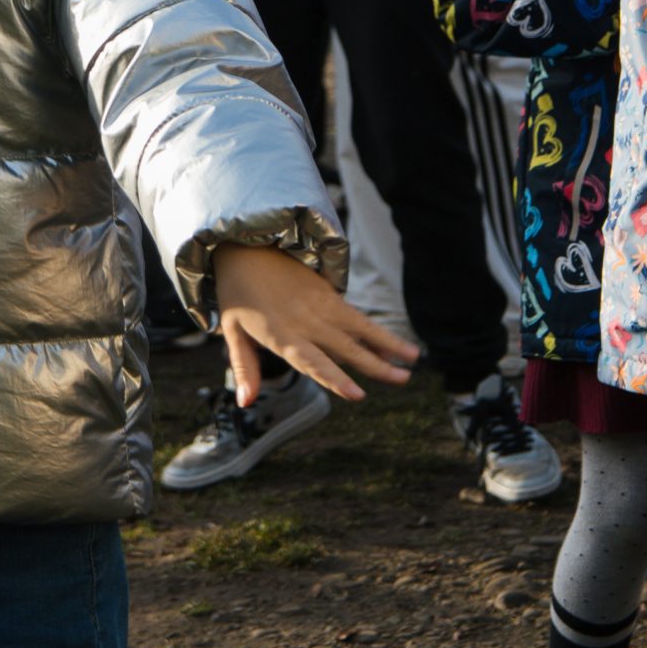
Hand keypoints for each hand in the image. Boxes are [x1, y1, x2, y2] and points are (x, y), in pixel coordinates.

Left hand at [211, 243, 417, 404]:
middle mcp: (306, 322)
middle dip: (376, 366)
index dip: (335, 379)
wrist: (246, 243)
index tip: (359, 395)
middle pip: (345, 348)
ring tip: (414, 359)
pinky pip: (357, 316)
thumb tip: (245, 403)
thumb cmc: (237, 293)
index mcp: (281, 335)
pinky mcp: (329, 293)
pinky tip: (395, 345)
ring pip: (360, 329)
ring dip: (388, 345)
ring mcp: (320, 306)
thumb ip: (244, 368)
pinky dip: (376, 331)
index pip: (312, 362)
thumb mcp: (233, 331)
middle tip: (404, 379)